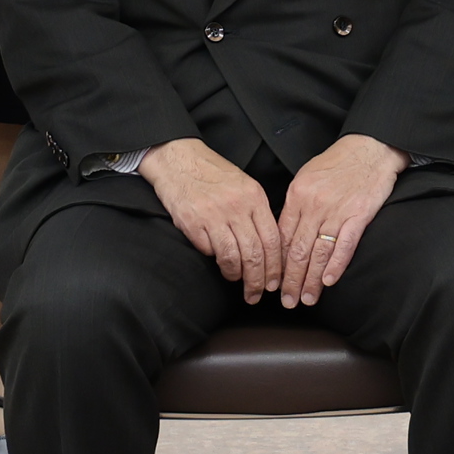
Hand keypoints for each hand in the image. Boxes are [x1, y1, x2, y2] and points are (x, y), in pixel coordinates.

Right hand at [140, 138, 281, 301]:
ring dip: (236, 275)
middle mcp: (236, 206)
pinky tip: (217, 261)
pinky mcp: (192, 222)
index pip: (272, 239)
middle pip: (255, 253)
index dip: (275, 267)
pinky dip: (214, 260)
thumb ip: (257, 212)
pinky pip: (209, 250)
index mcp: (254, 197)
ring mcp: (214, 214)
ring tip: (236, 281)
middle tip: (256, 294)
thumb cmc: (212, 174)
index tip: (274, 281)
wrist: (179, 159)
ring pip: (233, 257)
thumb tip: (269, 247)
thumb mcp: (244, 186)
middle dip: (258, 280)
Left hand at [272, 135, 405, 306]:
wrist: (369, 148)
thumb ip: (295, 205)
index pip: (282, 237)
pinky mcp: (359, 215)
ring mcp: (336, 211)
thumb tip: (285, 233)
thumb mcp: (306, 177)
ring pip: (318, 253)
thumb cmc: (337, 163)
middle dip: (291, 280)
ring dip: (312, 280)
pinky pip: (344, 245)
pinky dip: (336, 265)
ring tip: (307, 299)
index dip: (277, 264)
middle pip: (297, 251)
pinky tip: (329, 281)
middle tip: (288, 301)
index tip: (274, 282)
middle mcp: (314, 205)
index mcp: (297, 196)